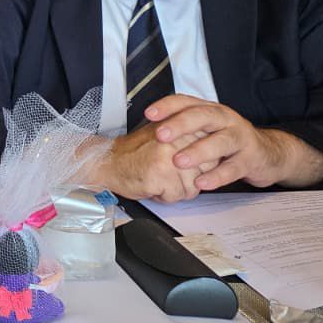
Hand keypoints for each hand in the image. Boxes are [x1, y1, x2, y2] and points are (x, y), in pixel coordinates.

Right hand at [83, 115, 214, 203]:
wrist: (107, 161)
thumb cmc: (136, 152)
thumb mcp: (166, 135)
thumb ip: (192, 138)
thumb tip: (215, 151)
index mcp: (182, 126)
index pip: (212, 152)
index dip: (198, 164)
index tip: (181, 163)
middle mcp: (178, 138)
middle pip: (206, 170)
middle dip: (190, 178)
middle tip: (168, 171)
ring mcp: (170, 156)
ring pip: (193, 186)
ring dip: (177, 189)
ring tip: (159, 177)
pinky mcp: (162, 174)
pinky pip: (178, 195)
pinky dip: (166, 196)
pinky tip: (152, 184)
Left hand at [148, 95, 322, 189]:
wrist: (267, 153)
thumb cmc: (228, 141)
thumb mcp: (206, 130)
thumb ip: (183, 130)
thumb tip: (146, 135)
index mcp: (210, 110)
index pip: (187, 101)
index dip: (167, 106)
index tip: (149, 114)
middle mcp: (225, 119)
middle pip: (202, 116)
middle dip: (180, 125)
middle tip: (161, 135)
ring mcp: (240, 137)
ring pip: (220, 141)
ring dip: (198, 151)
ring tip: (179, 161)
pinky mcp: (251, 158)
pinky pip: (233, 167)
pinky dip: (217, 176)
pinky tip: (202, 183)